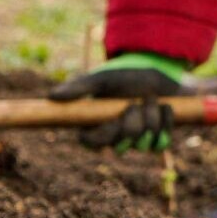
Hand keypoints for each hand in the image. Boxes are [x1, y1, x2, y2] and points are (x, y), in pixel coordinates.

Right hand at [49, 53, 188, 152]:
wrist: (158, 71)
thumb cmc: (124, 75)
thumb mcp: (101, 79)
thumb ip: (78, 88)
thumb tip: (50, 96)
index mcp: (95, 123)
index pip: (90, 143)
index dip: (103, 136)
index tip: (113, 120)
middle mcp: (113, 136)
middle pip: (120, 146)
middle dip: (132, 123)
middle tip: (134, 103)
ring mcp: (135, 140)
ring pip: (143, 143)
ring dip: (150, 117)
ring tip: (150, 99)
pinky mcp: (156, 140)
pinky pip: (161, 143)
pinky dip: (165, 121)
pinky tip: (165, 106)